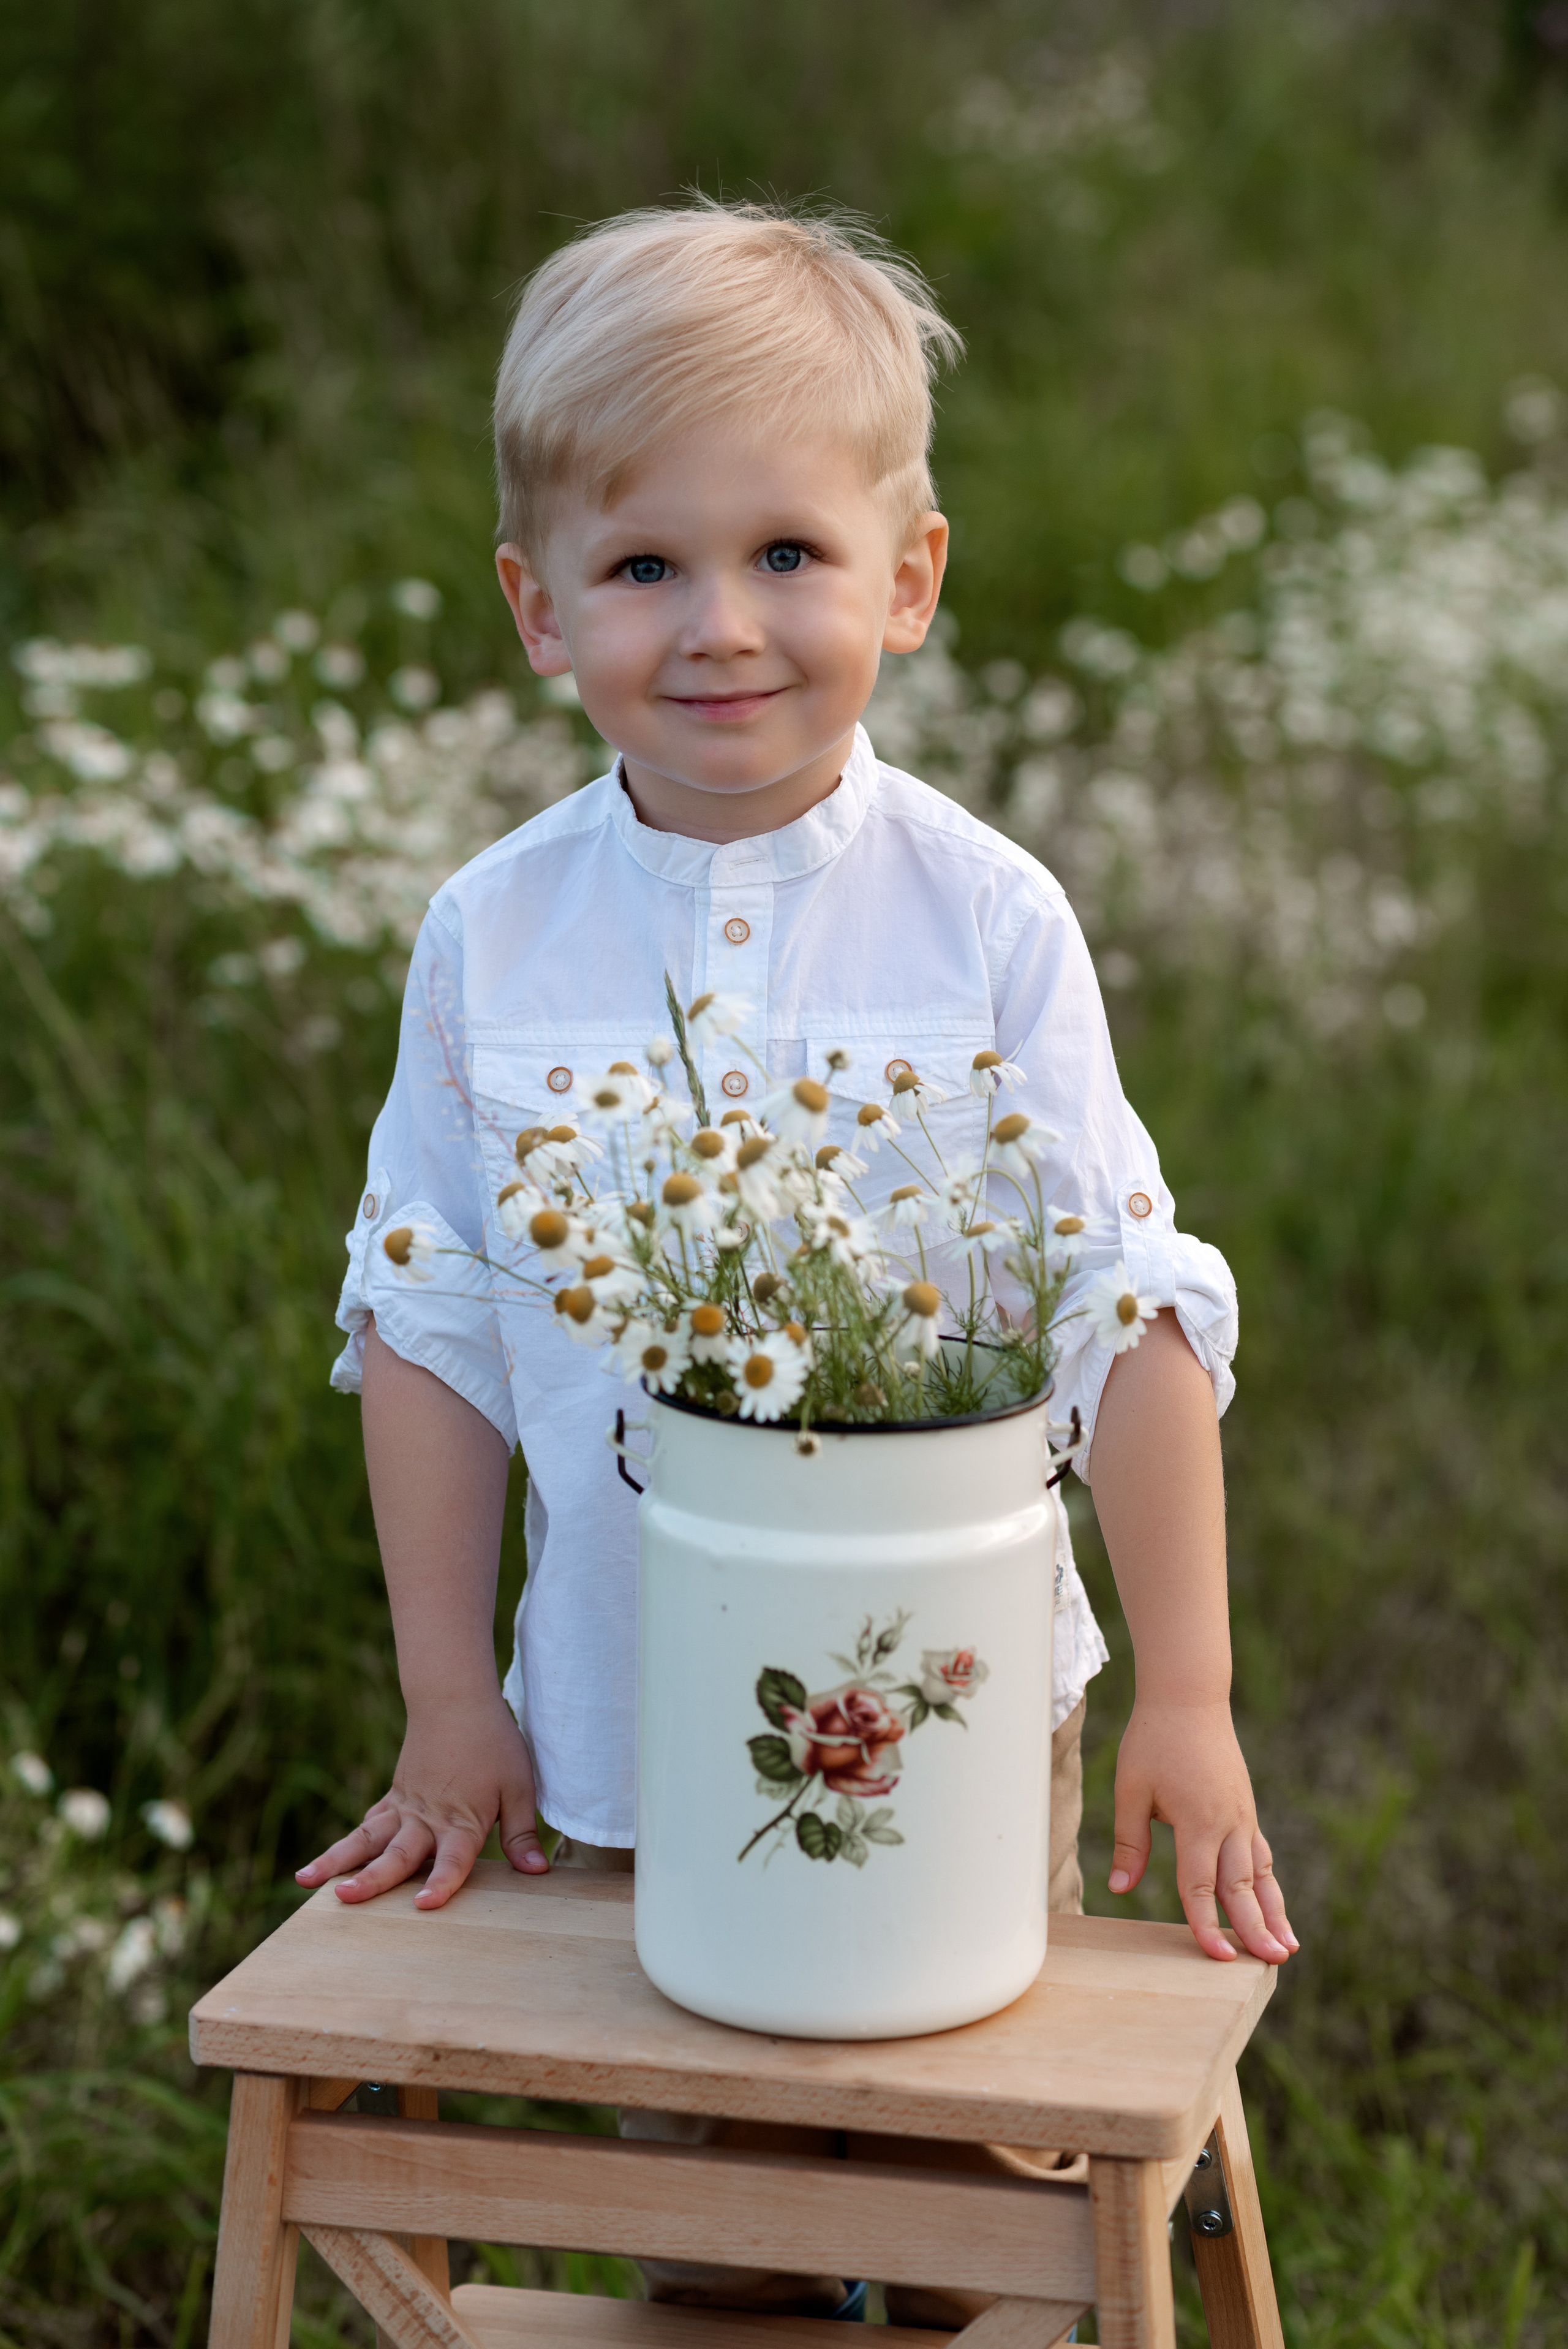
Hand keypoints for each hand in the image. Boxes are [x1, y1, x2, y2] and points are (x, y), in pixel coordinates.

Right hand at [295, 1691, 548, 1908]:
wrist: (455, 1699)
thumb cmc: (493, 1743)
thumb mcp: (520, 1786)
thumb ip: (522, 1833)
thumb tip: (537, 1872)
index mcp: (462, 1821)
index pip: (452, 1861)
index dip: (440, 1884)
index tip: (423, 1906)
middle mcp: (427, 1819)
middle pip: (397, 1855)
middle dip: (371, 1880)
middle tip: (343, 1898)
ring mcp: (405, 1807)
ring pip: (367, 1839)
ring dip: (336, 1859)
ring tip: (305, 1879)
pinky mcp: (395, 1796)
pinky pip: (371, 1823)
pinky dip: (350, 1843)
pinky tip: (328, 1862)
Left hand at [1109, 1697, 1296, 1964]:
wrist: (1189, 1696)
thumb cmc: (1153, 1740)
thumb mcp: (1131, 1788)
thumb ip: (1130, 1841)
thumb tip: (1120, 1888)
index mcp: (1198, 1822)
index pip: (1201, 1888)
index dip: (1207, 1926)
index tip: (1216, 1958)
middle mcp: (1228, 1823)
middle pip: (1241, 1888)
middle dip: (1256, 1930)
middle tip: (1272, 1965)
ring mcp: (1242, 1815)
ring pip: (1260, 1874)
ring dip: (1273, 1911)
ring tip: (1288, 1947)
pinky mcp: (1244, 1808)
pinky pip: (1259, 1853)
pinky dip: (1268, 1882)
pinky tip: (1273, 1901)